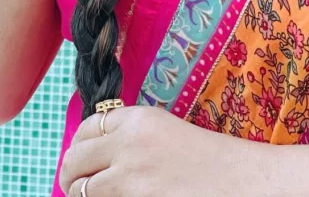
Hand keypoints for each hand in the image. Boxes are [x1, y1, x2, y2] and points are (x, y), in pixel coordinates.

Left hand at [60, 106, 275, 196]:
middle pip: (74, 158)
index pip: (87, 127)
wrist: (237, 183)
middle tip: (76, 183)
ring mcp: (129, 178)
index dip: (80, 143)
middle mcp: (128, 144)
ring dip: (82, 193)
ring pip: (80, 189)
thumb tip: (95, 151)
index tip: (81, 155)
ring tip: (92, 195)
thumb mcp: (166, 131)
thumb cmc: (208, 160)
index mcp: (138, 119)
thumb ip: (131, 135)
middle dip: (71, 173)